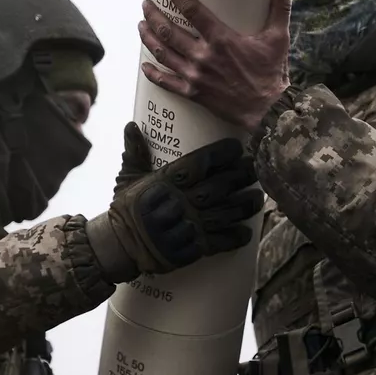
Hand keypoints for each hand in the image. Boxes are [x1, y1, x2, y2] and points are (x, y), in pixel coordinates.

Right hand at [89, 134, 262, 279]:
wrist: (118, 246)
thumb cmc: (126, 209)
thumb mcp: (127, 179)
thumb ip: (135, 153)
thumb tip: (132, 125)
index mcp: (164, 182)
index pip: (198, 164)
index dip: (220, 154)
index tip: (237, 147)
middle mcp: (178, 202)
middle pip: (218, 187)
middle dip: (240, 177)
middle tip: (255, 168)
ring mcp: (186, 227)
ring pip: (224, 214)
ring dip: (244, 206)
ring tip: (258, 198)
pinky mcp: (190, 249)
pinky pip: (218, 243)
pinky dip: (234, 237)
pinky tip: (247, 231)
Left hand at [140, 0, 291, 137]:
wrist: (267, 110)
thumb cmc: (272, 73)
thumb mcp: (278, 37)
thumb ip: (279, 7)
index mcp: (221, 39)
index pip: (192, 10)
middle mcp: (203, 56)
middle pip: (169, 31)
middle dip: (154, 15)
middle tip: (146, 4)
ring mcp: (195, 75)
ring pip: (163, 53)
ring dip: (149, 38)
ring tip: (142, 25)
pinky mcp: (193, 93)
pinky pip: (166, 83)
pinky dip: (153, 73)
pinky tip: (144, 64)